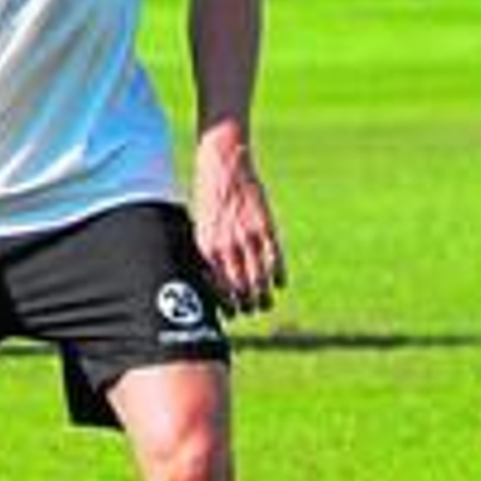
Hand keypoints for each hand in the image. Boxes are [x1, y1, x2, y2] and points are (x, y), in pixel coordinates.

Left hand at [193, 133, 285, 317]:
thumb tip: (210, 279)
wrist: (223, 165)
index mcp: (206, 247)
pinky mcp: (266, 227)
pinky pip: (275, 258)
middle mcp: (227, 246)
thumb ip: (207, 251)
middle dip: (247, 304)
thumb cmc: (207, 197)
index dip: (227, 305)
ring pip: (260, 277)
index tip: (232, 315)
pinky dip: (279, 274)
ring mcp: (248, 237)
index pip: (218, 287)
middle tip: (252, 311)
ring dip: (264, 295)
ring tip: (266, 303)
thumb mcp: (199, 226)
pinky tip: (280, 284)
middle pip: (240, 287)